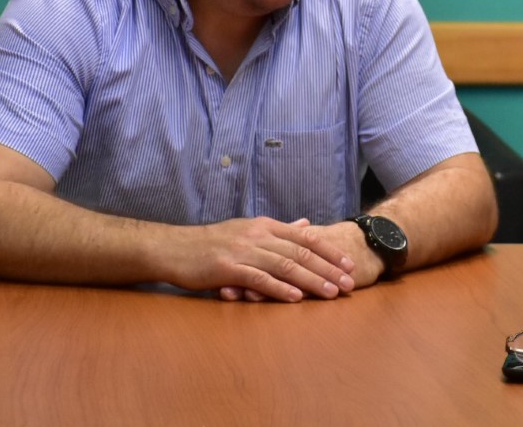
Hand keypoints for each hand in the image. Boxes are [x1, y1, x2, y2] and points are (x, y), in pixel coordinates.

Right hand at [162, 217, 355, 302]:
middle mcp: (258, 235)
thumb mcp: (249, 230)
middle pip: (301, 252)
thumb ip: (279, 230)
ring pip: (285, 265)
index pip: (305, 237)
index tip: (349, 264)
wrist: (173, 248)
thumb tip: (306, 225)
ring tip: (331, 293)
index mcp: (265, 226)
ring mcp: (243, 251)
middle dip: (328, 269)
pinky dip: (279, 288)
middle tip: (349, 283)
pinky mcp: (227, 268)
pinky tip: (296, 297)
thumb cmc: (212, 243)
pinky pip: (258, 278)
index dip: (330, 251)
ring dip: (311, 280)